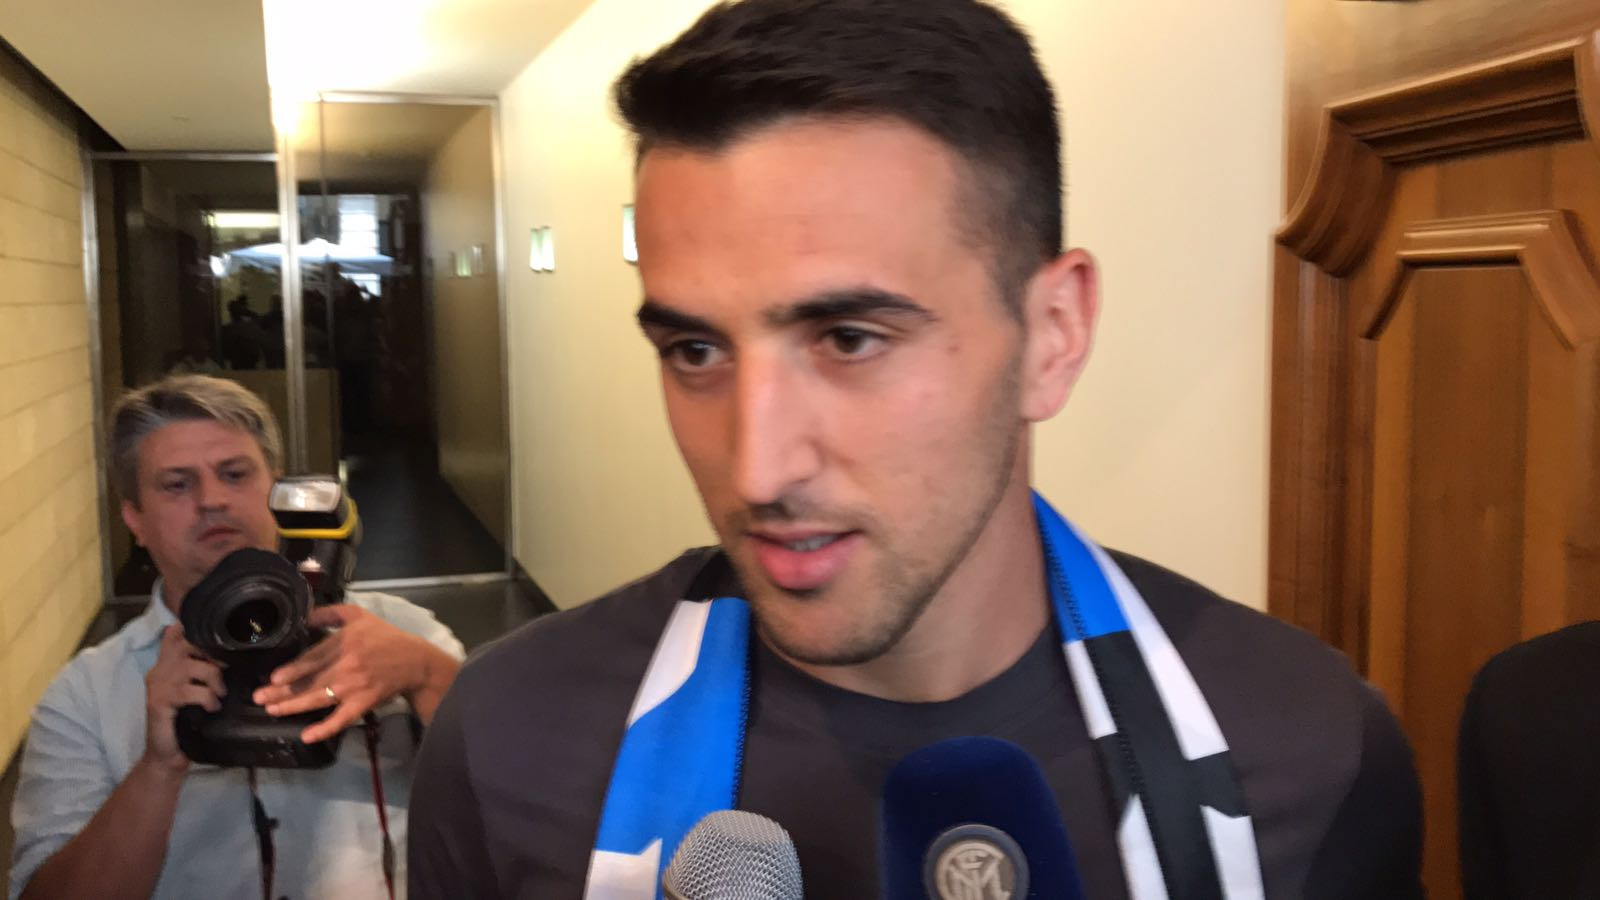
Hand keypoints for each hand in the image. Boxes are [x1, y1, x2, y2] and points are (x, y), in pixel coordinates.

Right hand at [143, 625, 224, 774]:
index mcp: (167, 663)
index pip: (177, 632)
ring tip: (219, 695)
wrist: (167, 755)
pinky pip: (191, 690)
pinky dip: (208, 698)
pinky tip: (211, 708)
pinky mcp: (159, 701)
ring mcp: (157, 684)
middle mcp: (159, 668)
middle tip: (225, 672)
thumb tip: (236, 653)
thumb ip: (206, 670)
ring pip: (195, 666)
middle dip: (214, 655)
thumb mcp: (198, 690)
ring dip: (215, 680)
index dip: (198, 630)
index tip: (222, 641)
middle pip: (188, 642)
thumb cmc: (187, 721)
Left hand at [253, 605, 443, 743]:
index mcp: (344, 643)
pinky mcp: (364, 704)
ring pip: (319, 698)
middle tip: (260, 698)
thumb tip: (303, 616)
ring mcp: (355, 687)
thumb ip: (330, 613)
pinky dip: (325, 728)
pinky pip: (342, 718)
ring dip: (294, 706)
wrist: (415, 661)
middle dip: (283, 691)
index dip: (292, 670)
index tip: (273, 678)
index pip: (312, 658)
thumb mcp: (359, 615)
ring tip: (273, 710)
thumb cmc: (385, 637)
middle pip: (310, 680)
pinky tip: (307, 736)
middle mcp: (346, 665)